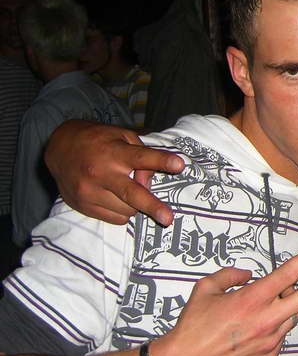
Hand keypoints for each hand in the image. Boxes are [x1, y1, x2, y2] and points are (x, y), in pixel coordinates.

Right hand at [44, 120, 184, 225]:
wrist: (60, 148)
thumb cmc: (99, 141)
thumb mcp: (123, 137)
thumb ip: (141, 155)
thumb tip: (149, 183)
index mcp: (114, 152)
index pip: (142, 157)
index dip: (161, 161)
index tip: (179, 165)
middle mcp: (101, 173)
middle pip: (132, 194)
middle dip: (152, 206)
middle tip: (168, 218)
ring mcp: (90, 191)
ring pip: (126, 209)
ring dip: (136, 204)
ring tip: (129, 190)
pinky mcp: (83, 205)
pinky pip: (114, 218)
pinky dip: (123, 211)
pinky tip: (116, 198)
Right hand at [150, 240, 297, 355]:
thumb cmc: (191, 326)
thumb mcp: (206, 288)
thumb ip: (231, 275)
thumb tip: (248, 273)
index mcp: (253, 298)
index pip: (291, 272)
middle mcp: (267, 319)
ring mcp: (271, 340)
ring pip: (292, 315)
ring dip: (287, 306)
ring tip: (262, 308)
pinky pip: (279, 334)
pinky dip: (272, 327)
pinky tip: (250, 330)